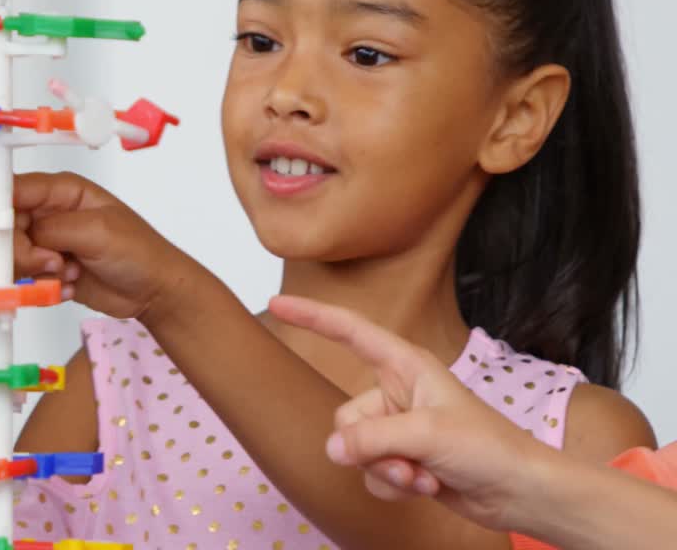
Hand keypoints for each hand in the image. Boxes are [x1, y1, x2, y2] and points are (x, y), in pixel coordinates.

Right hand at [15, 171, 200, 321]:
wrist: (154, 292)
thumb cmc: (137, 251)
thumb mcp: (97, 231)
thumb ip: (52, 228)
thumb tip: (12, 230)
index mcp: (61, 191)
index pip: (13, 189)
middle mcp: (47, 214)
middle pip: (3, 227)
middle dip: (18, 250)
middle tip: (50, 262)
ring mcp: (45, 244)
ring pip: (9, 257)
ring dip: (34, 271)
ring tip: (68, 274)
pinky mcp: (45, 271)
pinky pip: (22, 280)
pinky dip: (40, 288)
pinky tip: (69, 287)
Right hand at [268, 295, 548, 531]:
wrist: (519, 491)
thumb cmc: (488, 446)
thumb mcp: (425, 434)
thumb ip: (371, 438)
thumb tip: (331, 449)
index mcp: (405, 365)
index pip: (350, 331)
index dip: (312, 316)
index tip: (276, 303)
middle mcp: (397, 393)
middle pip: (346, 417)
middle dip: (370, 447)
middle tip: (407, 459)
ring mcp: (398, 428)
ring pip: (356, 450)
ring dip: (386, 471)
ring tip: (423, 475)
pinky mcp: (402, 458)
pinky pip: (370, 472)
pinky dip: (393, 485)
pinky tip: (426, 485)